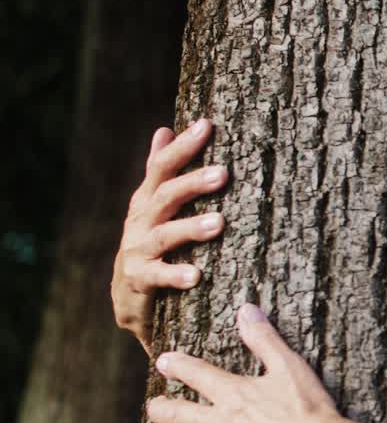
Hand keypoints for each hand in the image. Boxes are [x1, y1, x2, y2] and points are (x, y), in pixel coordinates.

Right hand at [111, 119, 226, 352]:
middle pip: (165, 196)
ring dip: (191, 228)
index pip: (161, 167)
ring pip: (164, 235)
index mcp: (147, 200)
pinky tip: (196, 275)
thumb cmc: (150, 243)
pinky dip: (176, 275)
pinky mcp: (139, 280)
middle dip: (192, 183)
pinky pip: (158, 277)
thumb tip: (164, 129)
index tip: (207, 125)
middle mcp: (140, 221)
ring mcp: (137, 250)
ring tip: (219, 223)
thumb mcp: (153, 206)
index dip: (182, 146)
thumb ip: (160, 171)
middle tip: (223, 174)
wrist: (128, 296)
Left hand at [144, 303, 346, 422]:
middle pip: (172, 412)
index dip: (175, 365)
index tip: (163, 362)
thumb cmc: (309, 412)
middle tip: (155, 405)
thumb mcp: (290, 368)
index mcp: (231, 393)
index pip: (192, 373)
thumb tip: (246, 309)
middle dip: (159, 407)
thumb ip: (265, 339)